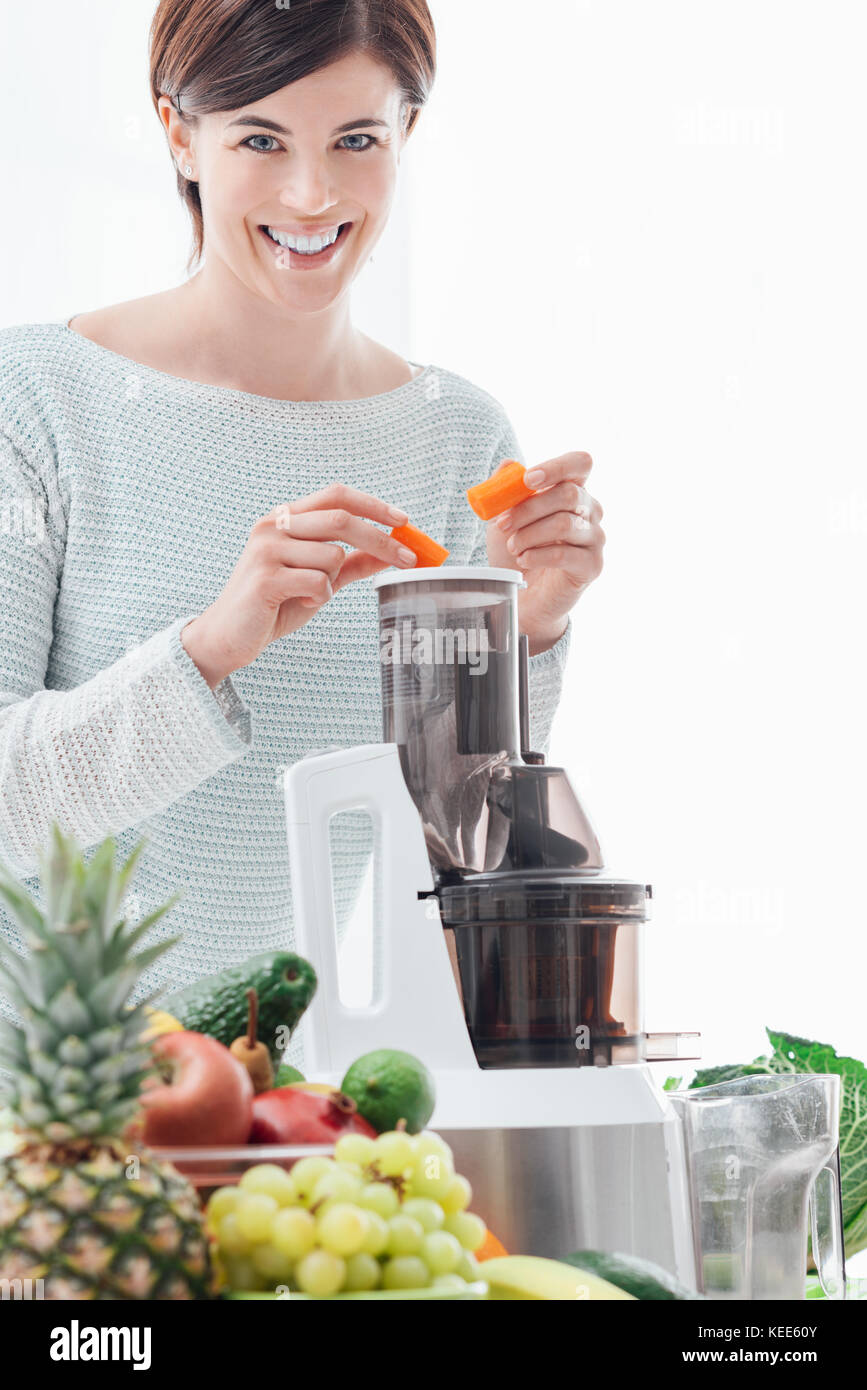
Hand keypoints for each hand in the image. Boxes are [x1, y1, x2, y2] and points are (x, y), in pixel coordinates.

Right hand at [181, 483, 416, 686]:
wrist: (228, 636)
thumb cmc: (273, 604)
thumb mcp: (318, 578)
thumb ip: (351, 563)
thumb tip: (390, 551)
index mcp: (285, 517)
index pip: (336, 495)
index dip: (373, 504)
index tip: (404, 520)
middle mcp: (273, 525)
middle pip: (341, 519)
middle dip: (381, 540)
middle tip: (409, 559)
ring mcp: (266, 550)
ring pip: (332, 556)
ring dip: (334, 581)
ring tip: (311, 594)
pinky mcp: (265, 578)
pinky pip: (319, 582)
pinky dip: (320, 598)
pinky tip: (300, 603)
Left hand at [484, 452, 604, 652]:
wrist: (522, 595)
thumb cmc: (516, 552)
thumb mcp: (502, 518)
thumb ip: (504, 491)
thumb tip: (507, 465)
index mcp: (573, 490)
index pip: (580, 464)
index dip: (556, 467)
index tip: (528, 480)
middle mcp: (591, 510)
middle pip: (568, 494)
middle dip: (529, 509)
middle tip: (503, 524)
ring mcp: (595, 538)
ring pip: (565, 524)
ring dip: (530, 534)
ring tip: (513, 547)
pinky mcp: (592, 566)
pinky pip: (565, 554)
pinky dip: (538, 555)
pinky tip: (524, 560)